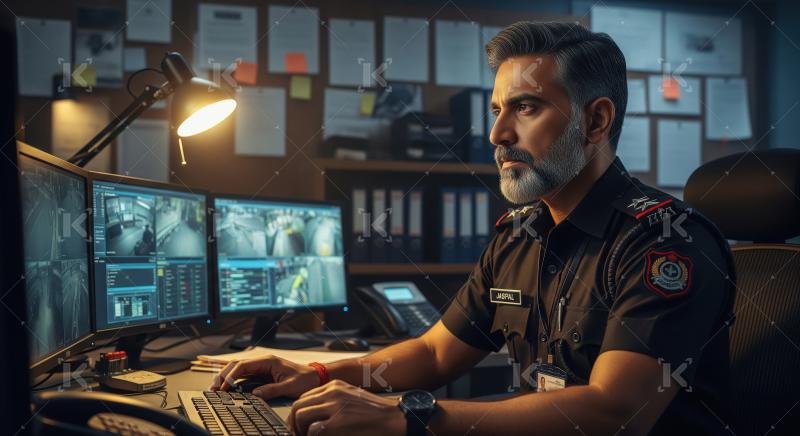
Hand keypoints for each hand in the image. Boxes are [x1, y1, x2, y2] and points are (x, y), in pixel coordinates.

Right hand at [209, 356, 319, 399]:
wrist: (315, 377)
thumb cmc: (304, 380)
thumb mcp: (289, 386)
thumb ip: (272, 390)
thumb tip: (255, 394)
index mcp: (268, 361)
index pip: (243, 365)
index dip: (230, 375)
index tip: (223, 386)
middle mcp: (263, 361)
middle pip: (237, 365)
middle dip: (223, 375)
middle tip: (213, 388)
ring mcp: (262, 366)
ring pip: (239, 369)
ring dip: (226, 377)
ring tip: (216, 388)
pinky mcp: (263, 372)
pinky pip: (245, 374)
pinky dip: (234, 380)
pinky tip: (228, 388)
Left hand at [288, 380, 404, 435]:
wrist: (393, 418)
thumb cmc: (375, 412)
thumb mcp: (350, 398)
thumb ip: (332, 402)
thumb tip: (315, 416)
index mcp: (334, 386)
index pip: (304, 397)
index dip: (297, 414)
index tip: (298, 426)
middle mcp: (332, 392)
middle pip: (298, 406)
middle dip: (293, 423)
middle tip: (297, 435)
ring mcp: (335, 406)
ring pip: (301, 416)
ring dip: (300, 431)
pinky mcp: (338, 422)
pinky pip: (313, 431)